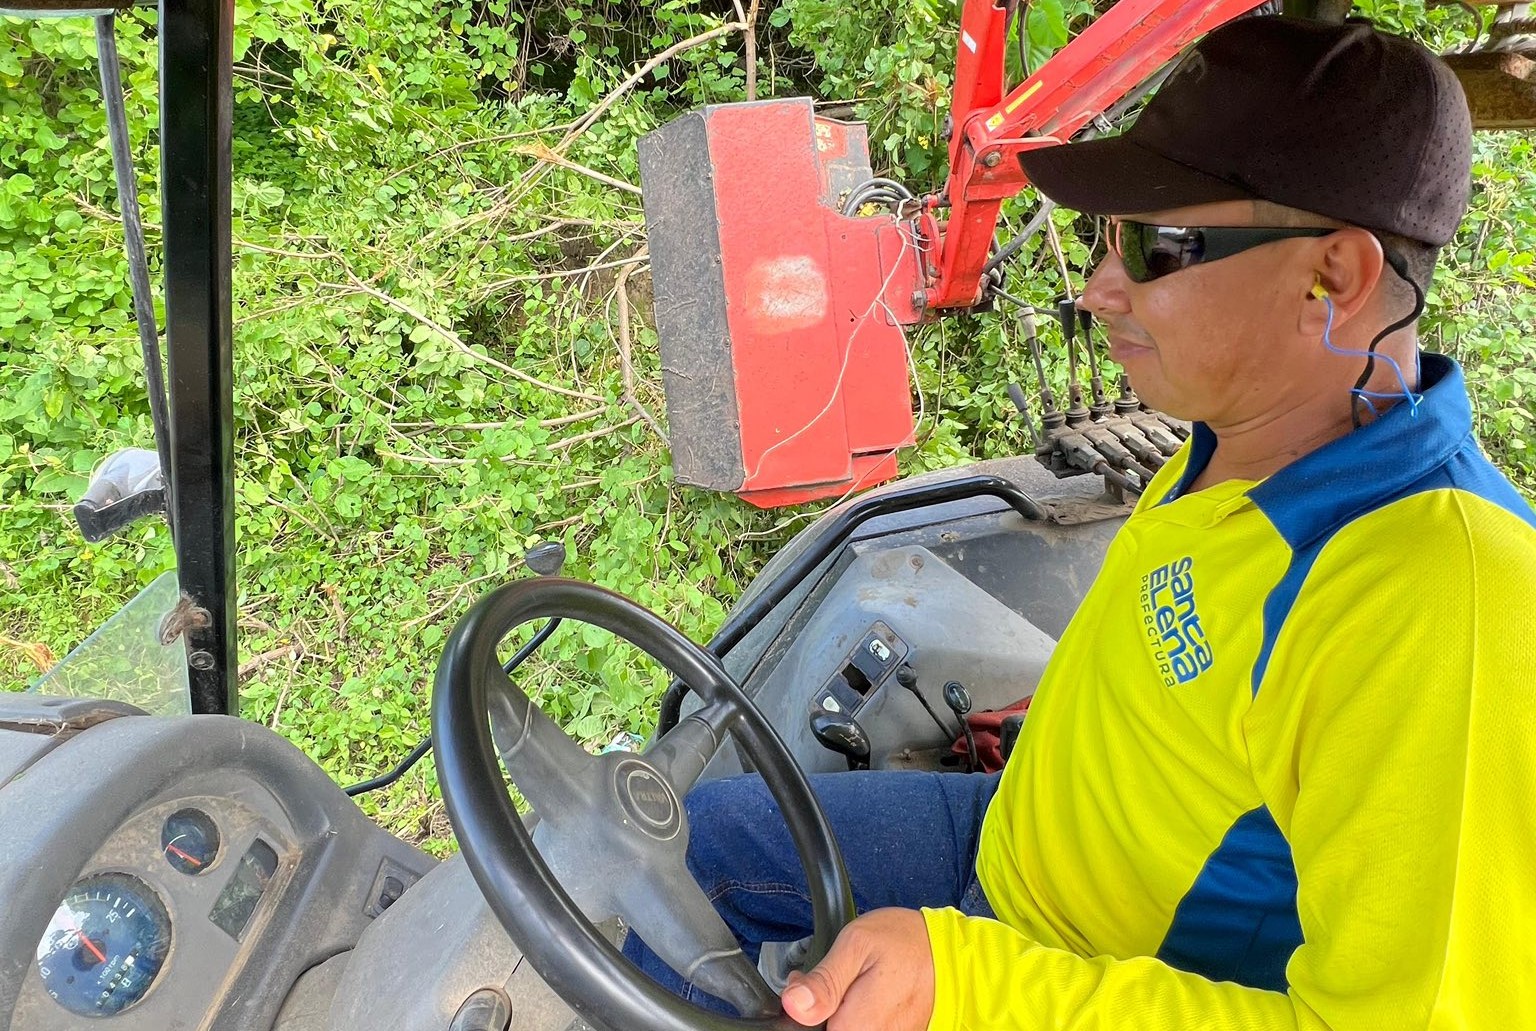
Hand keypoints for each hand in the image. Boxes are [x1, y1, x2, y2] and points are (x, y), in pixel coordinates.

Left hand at [780, 908, 934, 1030]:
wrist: (949, 951)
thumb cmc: (904, 942)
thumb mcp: (856, 945)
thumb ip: (824, 980)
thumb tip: (794, 1005)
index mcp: (855, 1026)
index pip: (809, 1029)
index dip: (804, 1007)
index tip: (810, 982)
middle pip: (828, 1028)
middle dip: (824, 1007)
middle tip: (839, 975)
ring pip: (846, 1027)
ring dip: (842, 1008)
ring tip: (858, 980)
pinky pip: (864, 1027)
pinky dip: (859, 1012)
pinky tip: (868, 991)